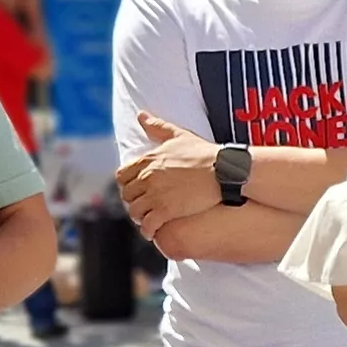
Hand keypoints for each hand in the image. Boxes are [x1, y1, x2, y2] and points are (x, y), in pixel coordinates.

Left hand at [116, 111, 227, 241]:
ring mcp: (156, 195)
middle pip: (127, 195)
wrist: (223, 171)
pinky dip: (148, 231)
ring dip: (139, 217)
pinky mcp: (167, 211)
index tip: (135, 190)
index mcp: (148, 160)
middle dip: (133, 202)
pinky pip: (148, 225)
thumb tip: (141, 115)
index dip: (127, 185)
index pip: (123, 176)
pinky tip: (153, 232)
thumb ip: (157, 126)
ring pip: (135, 211)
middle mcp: (148, 177)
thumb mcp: (179, 135)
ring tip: (147, 220)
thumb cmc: (204, 153)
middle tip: (142, 206)